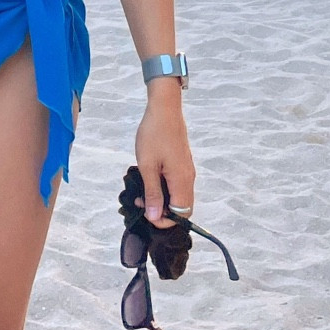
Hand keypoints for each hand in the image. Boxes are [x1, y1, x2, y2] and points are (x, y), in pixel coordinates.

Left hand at [135, 86, 194, 225]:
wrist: (164, 109)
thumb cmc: (154, 135)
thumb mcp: (147, 166)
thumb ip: (152, 193)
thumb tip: (156, 217)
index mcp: (182, 181)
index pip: (182, 214)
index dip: (165, 221)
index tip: (146, 214)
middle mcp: (189, 178)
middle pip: (182, 207)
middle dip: (163, 212)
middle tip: (141, 203)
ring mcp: (186, 170)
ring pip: (179, 196)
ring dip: (162, 200)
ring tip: (141, 192)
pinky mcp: (182, 164)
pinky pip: (176, 185)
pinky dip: (163, 189)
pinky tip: (148, 180)